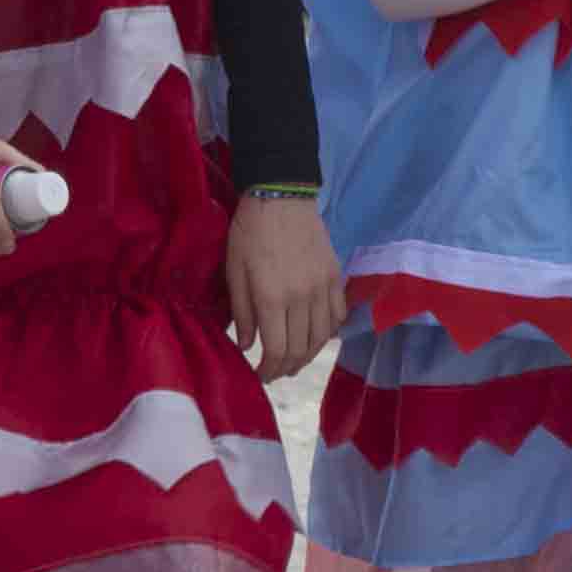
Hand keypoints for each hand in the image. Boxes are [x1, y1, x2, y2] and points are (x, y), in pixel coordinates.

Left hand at [221, 190, 343, 378]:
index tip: (260, 375)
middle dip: (287, 368)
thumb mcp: (234, 271)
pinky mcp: (336, 276)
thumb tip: (246, 345)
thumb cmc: (249, 232)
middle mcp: (301, 297)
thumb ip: (241, 312)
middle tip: (275, 373)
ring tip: (294, 361)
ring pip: (322, 337)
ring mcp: (323, 287)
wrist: (281, 195)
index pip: (277, 350)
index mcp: (271, 297)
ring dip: (308, 356)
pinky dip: (328, 333)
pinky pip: (337, 315)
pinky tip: (315, 336)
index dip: (269, 370)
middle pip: (301, 349)